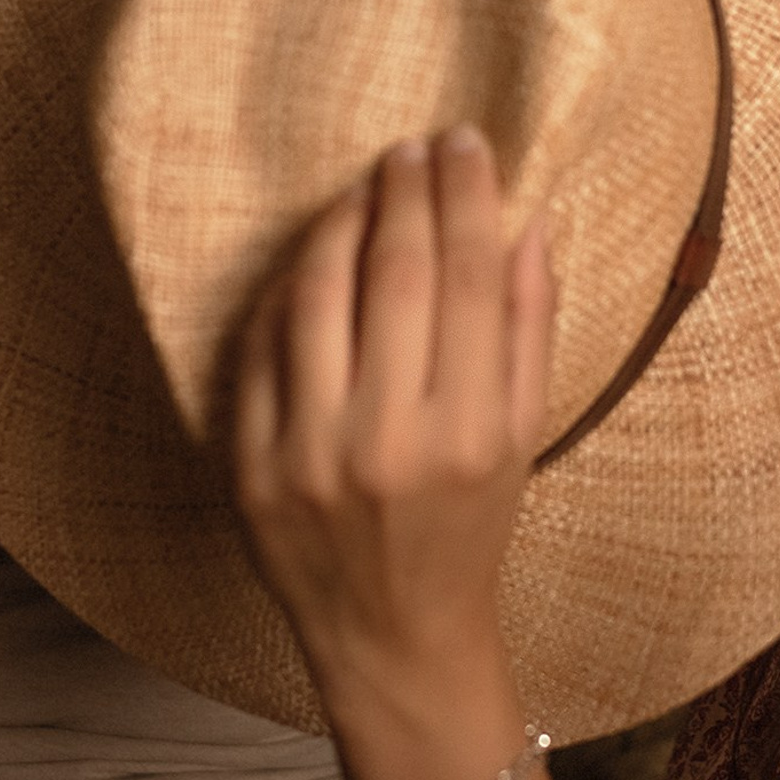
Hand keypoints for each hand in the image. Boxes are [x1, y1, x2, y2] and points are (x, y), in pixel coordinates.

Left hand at [234, 128, 552, 722]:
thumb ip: (528, 328)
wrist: (391, 636)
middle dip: (407, 192)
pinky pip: (263, 345)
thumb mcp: (522, 438)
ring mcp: (310, 453)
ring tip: (366, 186)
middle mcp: (388, 440)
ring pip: (319, 294)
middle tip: (414, 147)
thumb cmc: (469, 529)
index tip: (465, 144)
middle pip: (397, 274)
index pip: (470, 278)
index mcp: (469, 434)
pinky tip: (316, 254)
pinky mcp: (251, 466)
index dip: (467, 196)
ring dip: (343, 221)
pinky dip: (290, 286)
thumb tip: (526, 221)